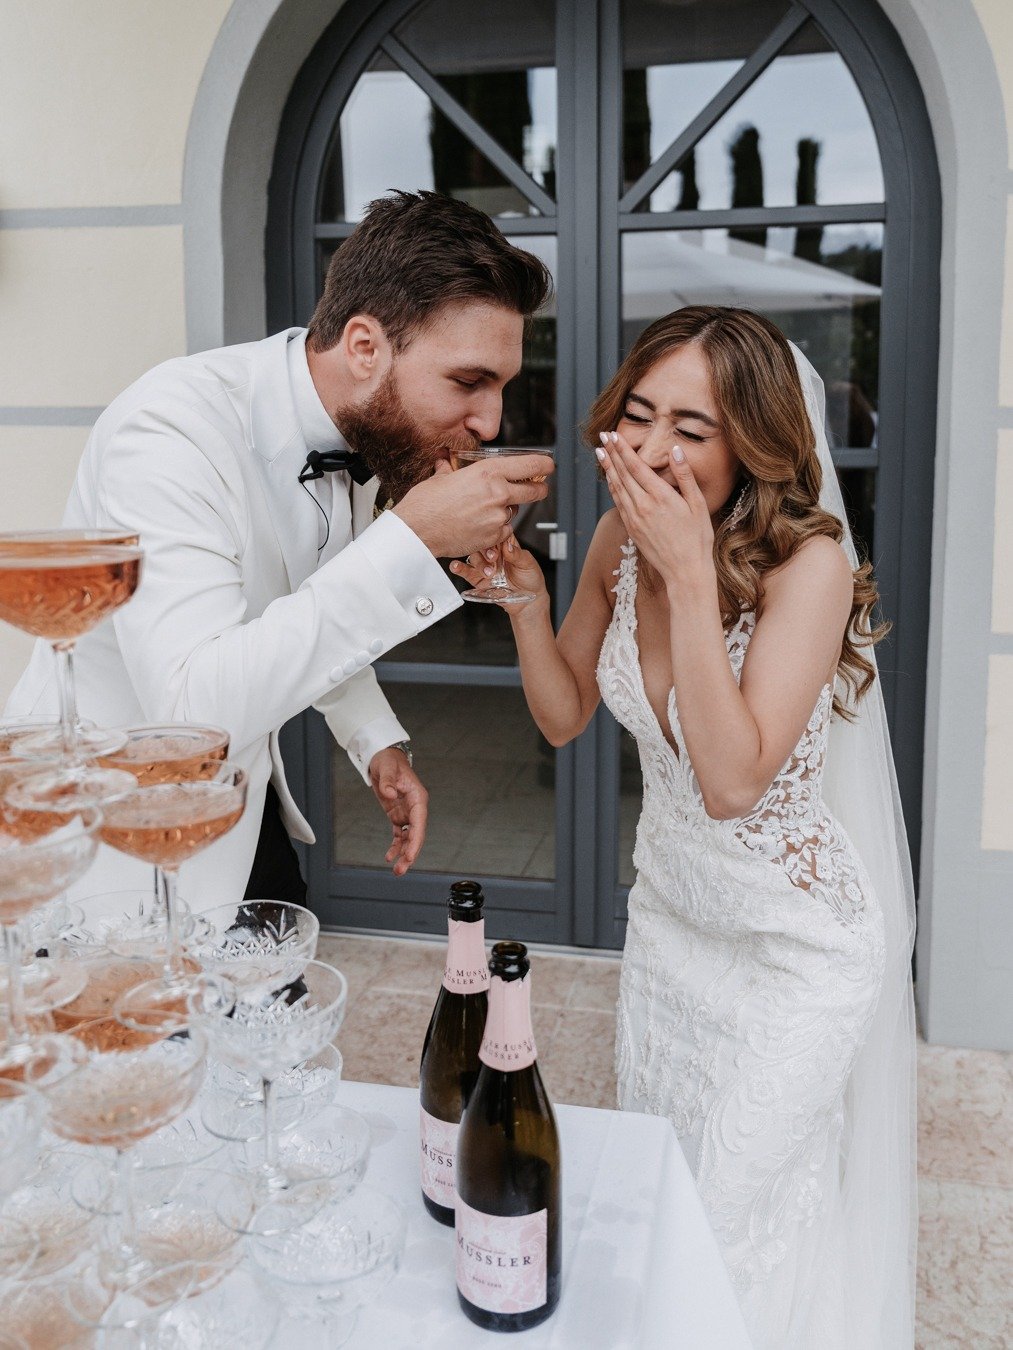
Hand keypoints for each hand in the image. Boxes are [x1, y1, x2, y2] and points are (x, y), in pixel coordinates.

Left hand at [368, 747, 427, 877]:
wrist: (384, 758)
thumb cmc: (389, 761)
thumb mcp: (387, 767)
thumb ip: (388, 781)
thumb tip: (389, 794)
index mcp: (417, 797)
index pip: (420, 822)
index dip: (416, 841)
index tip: (410, 855)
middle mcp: (415, 808)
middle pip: (416, 835)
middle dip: (410, 853)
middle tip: (401, 869)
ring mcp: (407, 813)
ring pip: (408, 838)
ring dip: (404, 854)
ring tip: (397, 870)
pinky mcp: (398, 815)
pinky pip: (399, 835)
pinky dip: (395, 846)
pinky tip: (389, 857)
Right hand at [392, 454, 553, 557]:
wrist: (417, 531)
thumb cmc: (425, 504)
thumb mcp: (441, 477)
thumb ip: (452, 470)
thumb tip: (448, 464)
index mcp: (488, 472)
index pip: (531, 466)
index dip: (544, 466)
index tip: (547, 467)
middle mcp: (498, 493)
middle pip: (535, 491)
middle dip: (538, 489)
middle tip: (536, 488)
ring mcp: (498, 517)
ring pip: (515, 511)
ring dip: (506, 510)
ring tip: (483, 510)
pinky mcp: (494, 536)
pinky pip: (505, 531)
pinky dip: (497, 528)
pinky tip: (479, 525)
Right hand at [449, 534, 548, 603]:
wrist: (528, 601)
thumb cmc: (531, 579)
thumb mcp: (528, 564)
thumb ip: (517, 555)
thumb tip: (508, 546)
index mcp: (506, 545)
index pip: (495, 534)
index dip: (493, 537)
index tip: (495, 543)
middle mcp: (494, 554)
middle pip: (481, 544)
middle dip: (485, 551)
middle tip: (493, 558)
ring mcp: (485, 566)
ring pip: (474, 557)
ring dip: (479, 563)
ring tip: (488, 572)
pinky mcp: (478, 578)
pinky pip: (466, 571)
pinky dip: (459, 568)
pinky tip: (456, 566)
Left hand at [596, 434, 713, 586]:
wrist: (685, 571)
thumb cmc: (697, 538)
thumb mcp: (698, 504)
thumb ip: (685, 476)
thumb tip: (675, 450)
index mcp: (661, 497)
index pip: (636, 466)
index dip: (623, 449)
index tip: (613, 434)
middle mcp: (643, 506)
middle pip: (623, 474)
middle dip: (612, 453)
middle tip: (602, 436)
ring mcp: (635, 519)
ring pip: (617, 488)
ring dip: (608, 469)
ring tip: (601, 453)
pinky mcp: (632, 529)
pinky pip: (618, 503)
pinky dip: (612, 488)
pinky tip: (610, 479)